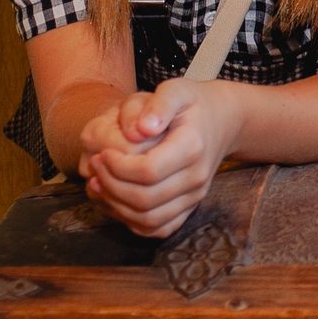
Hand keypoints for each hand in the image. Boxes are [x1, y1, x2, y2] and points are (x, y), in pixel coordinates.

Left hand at [80, 79, 242, 237]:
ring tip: (98, 182)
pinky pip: (157, 229)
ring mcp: (194, 196)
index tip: (104, 151)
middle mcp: (196, 177)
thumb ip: (159, 104)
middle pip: (145, 200)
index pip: (149, 171)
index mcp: (192, 146)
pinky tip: (115, 198)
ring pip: (149, 220)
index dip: (118, 166)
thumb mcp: (176, 89)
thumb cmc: (191, 104)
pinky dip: (130, 220)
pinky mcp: (187, 208)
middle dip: (111, 185)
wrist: (221, 121)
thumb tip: (142, 130)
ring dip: (116, 206)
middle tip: (96, 165)